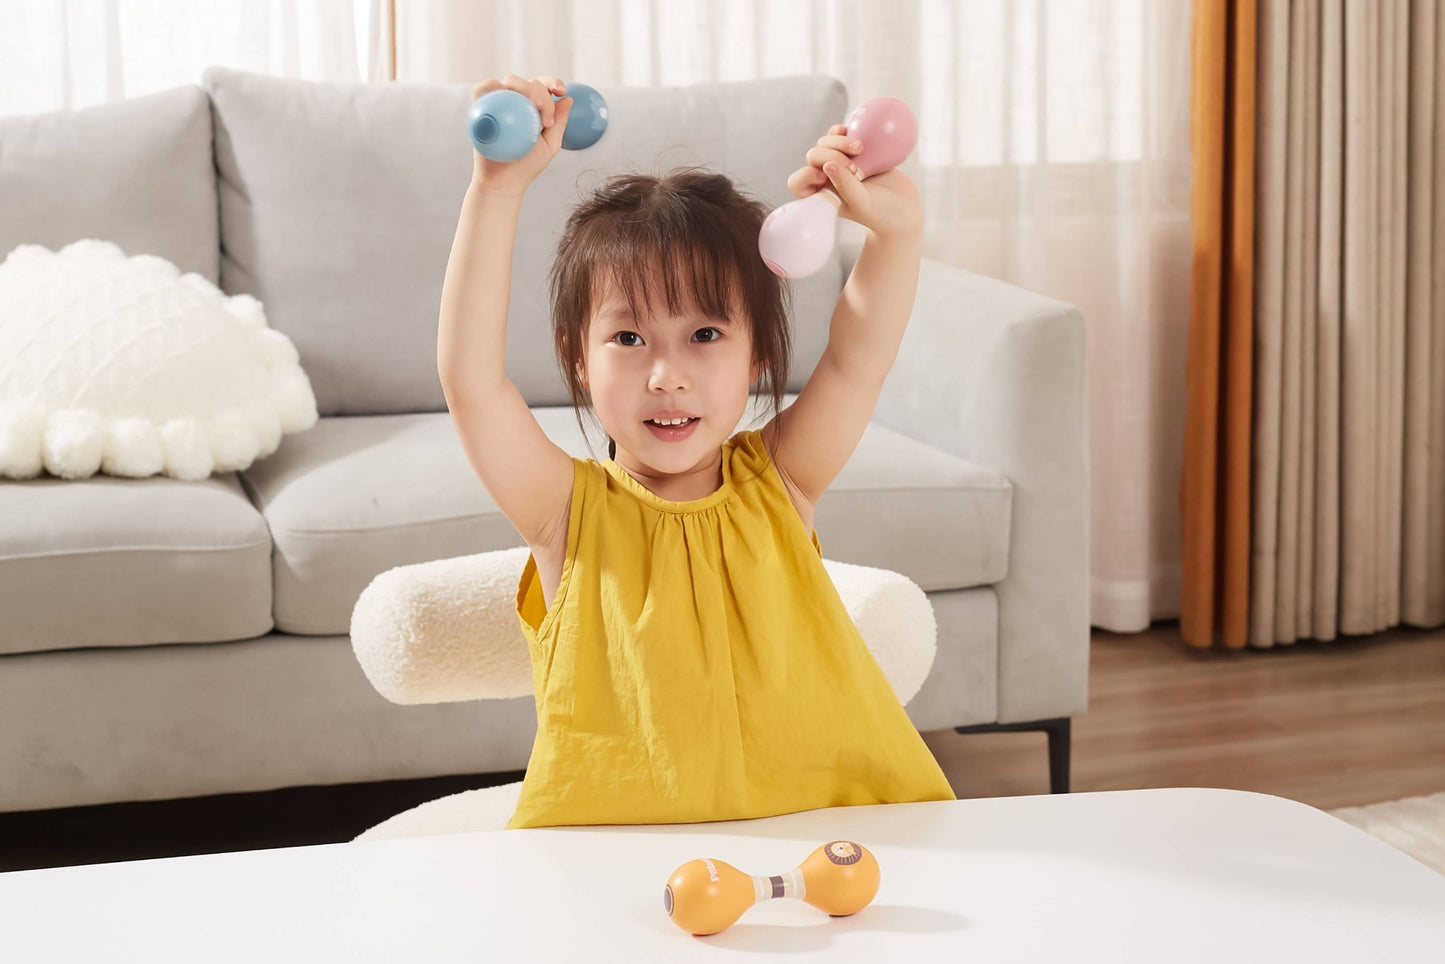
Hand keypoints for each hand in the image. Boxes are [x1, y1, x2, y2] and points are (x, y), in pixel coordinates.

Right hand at [468, 74, 572, 196]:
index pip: (544, 86)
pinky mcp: (480, 108)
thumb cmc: (526, 166)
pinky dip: (490, 86)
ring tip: (534, 107)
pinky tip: (502, 93)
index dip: (553, 82)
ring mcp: (498, 103)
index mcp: (533, 107)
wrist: (502, 182)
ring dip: (523, 87)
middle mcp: (516, 102)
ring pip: (509, 81)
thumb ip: (559, 123)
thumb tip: (569, 99)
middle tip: (547, 116)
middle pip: (528, 82)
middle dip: (541, 92)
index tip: (562, 91)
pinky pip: (482, 90)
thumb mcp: (550, 146)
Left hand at [786, 124, 922, 238]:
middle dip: (830, 155)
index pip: (797, 182)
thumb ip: (845, 186)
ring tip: (860, 148)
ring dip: (838, 141)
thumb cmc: (881, 214)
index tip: (825, 176)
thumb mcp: (863, 203)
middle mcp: (825, 179)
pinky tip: (854, 129)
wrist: (904, 208)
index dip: (805, 174)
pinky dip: (844, 130)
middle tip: (855, 168)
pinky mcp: (853, 152)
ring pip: (825, 142)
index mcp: (820, 196)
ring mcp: (839, 163)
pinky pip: (841, 134)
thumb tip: (827, 165)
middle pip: (813, 156)